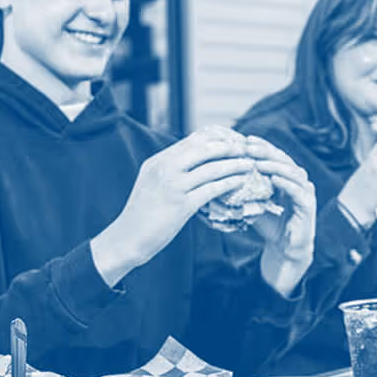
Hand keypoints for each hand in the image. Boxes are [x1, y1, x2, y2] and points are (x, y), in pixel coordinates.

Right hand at [91, 129, 257, 286]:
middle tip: (247, 148)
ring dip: (235, 165)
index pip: (193, 140)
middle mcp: (165, 169)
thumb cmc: (142, 213)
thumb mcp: (152, 182)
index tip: (234, 139)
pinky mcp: (181, 205)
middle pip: (205, 148)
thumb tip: (196, 159)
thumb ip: (171, 168)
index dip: (217, 137)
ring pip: (212, 168)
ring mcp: (173, 186)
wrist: (126, 238)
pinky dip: (230, 184)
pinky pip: (212, 190)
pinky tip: (241, 183)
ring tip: (250, 164)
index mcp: (158, 161)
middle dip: (230, 147)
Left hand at [241, 137, 315, 296]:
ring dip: (274, 165)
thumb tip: (221, 175)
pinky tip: (274, 179)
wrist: (284, 248)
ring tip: (258, 161)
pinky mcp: (308, 206)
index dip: (261, 146)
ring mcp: (305, 192)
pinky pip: (298, 191)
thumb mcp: (254, 202)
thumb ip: (245, 188)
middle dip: (266, 151)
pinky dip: (286, 184)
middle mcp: (299, 180)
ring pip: (292, 172)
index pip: (275, 155)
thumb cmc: (269, 223)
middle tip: (249, 146)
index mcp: (287, 176)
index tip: (244, 139)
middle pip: (284, 159)